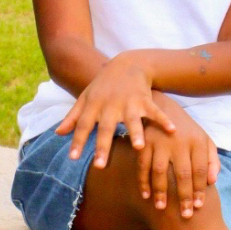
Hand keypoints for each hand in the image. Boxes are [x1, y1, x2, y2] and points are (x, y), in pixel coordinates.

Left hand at [56, 55, 177, 170]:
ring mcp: (129, 102)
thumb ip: (73, 117)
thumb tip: (58, 133)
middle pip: (105, 128)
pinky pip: (155, 112)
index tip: (73, 158)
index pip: (83, 126)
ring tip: (139, 147)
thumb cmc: (103, 86)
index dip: (77, 141)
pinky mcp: (145, 100)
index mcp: (94, 105)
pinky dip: (164, 120)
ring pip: (132, 120)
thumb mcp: (86, 98)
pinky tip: (172, 130)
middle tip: (100, 165)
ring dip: (136, 133)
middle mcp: (110, 105)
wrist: (126, 64)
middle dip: (103, 146)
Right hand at [137, 96, 219, 220]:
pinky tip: (146, 196)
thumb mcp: (204, 139)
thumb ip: (212, 159)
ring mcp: (160, 142)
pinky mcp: (144, 142)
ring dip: (161, 192)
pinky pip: (142, 166)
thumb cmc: (186, 129)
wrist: (162, 105)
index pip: (201, 170)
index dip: (200, 190)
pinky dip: (143, 182)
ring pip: (161, 171)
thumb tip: (213, 181)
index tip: (198, 206)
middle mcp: (180, 142)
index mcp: (197, 141)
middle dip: (184, 196)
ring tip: (162, 208)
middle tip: (185, 216)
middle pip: (183, 174)